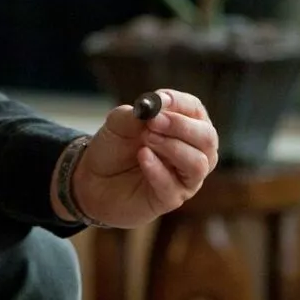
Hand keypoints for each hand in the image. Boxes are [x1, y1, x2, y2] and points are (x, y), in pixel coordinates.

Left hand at [69, 89, 218, 228]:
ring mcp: (184, 177)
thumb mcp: (118, 124)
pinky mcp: (171, 198)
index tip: (159, 100)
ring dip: (172, 147)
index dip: (180, 103)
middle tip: (154, 122)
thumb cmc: (114, 148)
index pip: (195, 110)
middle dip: (181, 126)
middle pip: (207, 137)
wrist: (92, 180)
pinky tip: (142, 156)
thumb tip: (152, 107)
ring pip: (199, 163)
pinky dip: (157, 169)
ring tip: (146, 140)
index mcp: (184, 126)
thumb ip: (135, 114)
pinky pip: (174, 186)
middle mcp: (192, 151)